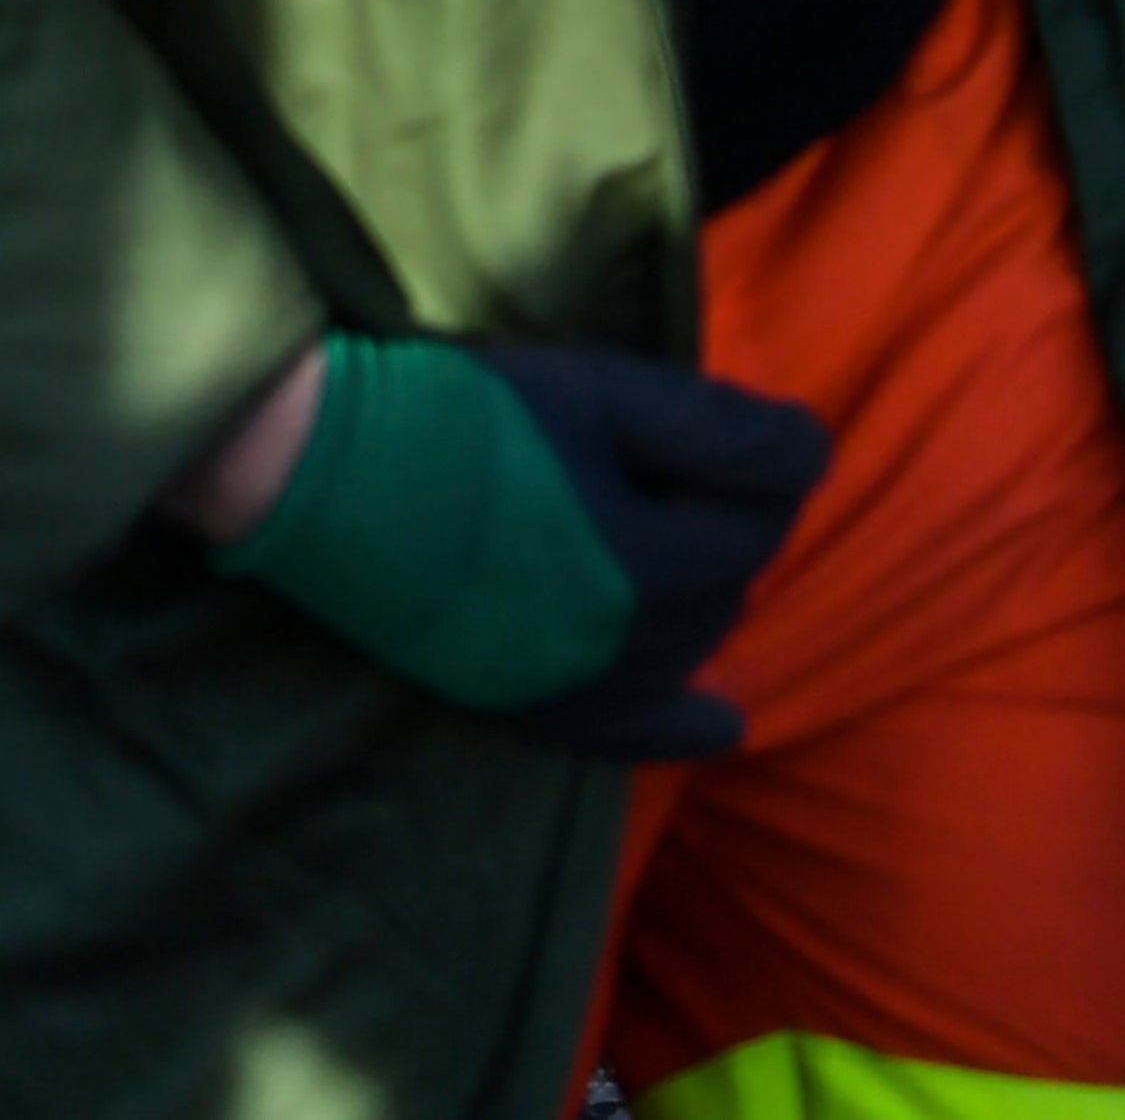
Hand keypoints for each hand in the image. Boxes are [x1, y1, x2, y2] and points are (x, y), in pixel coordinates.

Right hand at [210, 332, 828, 758]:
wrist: (308, 468)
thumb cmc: (452, 410)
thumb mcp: (592, 390)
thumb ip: (712, 426)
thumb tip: (816, 453)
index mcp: (643, 566)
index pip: (755, 521)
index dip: (745, 463)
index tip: (700, 421)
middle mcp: (619, 650)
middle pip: (725, 587)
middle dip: (722, 524)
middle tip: (668, 463)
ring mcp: (566, 685)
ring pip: (686, 647)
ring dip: (697, 593)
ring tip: (662, 535)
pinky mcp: (516, 700)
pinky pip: (627, 733)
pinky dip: (681, 726)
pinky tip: (723, 720)